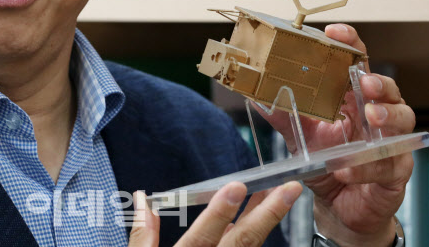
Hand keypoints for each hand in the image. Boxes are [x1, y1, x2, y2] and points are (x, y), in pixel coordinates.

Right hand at [127, 181, 301, 246]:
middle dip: (267, 214)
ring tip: (280, 196)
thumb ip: (142, 236)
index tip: (236, 187)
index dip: (220, 212)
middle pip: (242, 243)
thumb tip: (140, 198)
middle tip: (287, 190)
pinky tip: (263, 226)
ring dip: (267, 224)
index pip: (203, 237)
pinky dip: (257, 243)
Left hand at [263, 23, 414, 246]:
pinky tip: (346, 168)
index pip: (356, 63)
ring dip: (387, 115)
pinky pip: (388, 164)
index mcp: (351, 99)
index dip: (350, 44)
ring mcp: (390, 141)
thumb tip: (254, 95)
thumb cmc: (326, 162)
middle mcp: (375, 114)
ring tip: (370, 116)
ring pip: (403, 118)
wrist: (338, 205)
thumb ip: (282, 114)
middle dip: (378, 81)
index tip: (335, 31)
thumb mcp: (299, 135)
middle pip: (388, 87)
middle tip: (365, 82)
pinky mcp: (395, 171)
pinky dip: (365, 165)